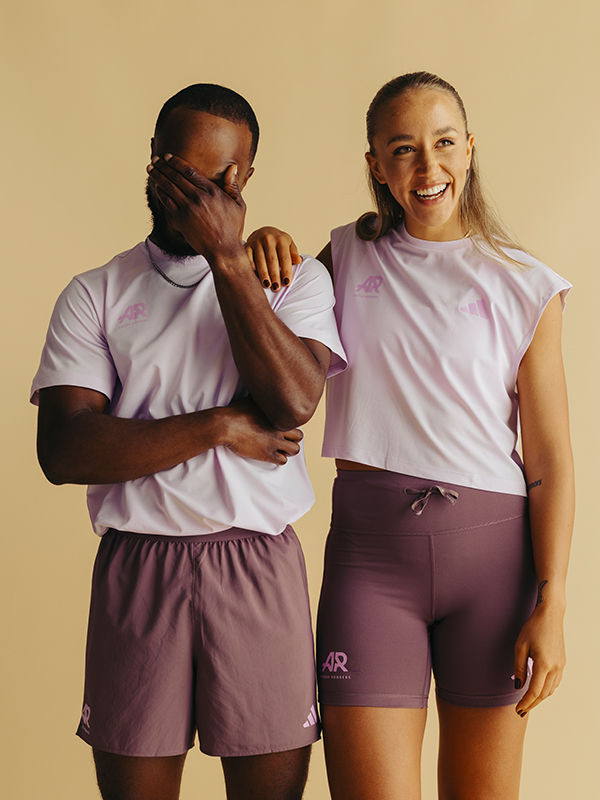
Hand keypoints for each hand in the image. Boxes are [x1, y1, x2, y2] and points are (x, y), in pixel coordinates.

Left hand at [147, 154, 245, 260]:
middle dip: (163, 165)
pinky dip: (159, 192)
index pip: (188, 171)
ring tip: (150, 169)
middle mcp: (197, 198)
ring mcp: (187, 209)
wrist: (223, 250)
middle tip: (155, 159)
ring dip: (157, 176)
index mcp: (211, 191)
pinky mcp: (179, 221)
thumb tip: (232, 167)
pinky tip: (156, 186)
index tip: (168, 156)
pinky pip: (165, 202)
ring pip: (167, 187)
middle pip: (175, 176)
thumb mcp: (239, 205)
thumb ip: (232, 185)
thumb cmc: (233, 228)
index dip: (175, 162)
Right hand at [221, 397, 302, 463]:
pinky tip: (272, 455)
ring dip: (289, 450)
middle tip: (285, 439)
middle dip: (293, 438)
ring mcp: (274, 442)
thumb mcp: (252, 400)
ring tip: (280, 448)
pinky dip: (279, 459)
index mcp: (277, 415)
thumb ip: (262, 398)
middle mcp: (279, 429)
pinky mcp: (267, 454)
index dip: (290, 425)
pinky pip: (282, 461)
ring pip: (295, 450)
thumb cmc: (235, 412)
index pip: (296, 421)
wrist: (225, 426)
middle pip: (299, 436)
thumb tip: (263, 390)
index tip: (284, 428)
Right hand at [245, 227, 301, 291]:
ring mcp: (257, 241)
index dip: (286, 271)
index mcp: (281, 239)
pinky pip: (248, 258)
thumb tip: (299, 261)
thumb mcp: (289, 245)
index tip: (287, 283)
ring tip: (267, 285)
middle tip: (276, 288)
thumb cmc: (279, 243)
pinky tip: (255, 277)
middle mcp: (269, 239)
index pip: (285, 258)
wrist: (264, 232)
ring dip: (263, 274)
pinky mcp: (247, 245)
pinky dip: (251, 268)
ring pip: (260, 260)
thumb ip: (293, 254)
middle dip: (274, 275)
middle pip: (272, 260)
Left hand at [513, 600, 565, 715]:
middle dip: (532, 704)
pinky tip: (538, 689)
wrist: (550, 615)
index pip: (534, 691)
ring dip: (539, 698)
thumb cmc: (532, 628)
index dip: (525, 703)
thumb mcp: (520, 646)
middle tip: (521, 710)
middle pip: (543, 694)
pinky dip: (546, 689)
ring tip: (528, 702)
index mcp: (544, 664)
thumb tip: (517, 685)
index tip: (517, 709)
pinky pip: (555, 682)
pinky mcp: (562, 662)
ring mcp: (561, 666)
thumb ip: (519, 667)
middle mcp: (555, 668)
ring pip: (550, 690)